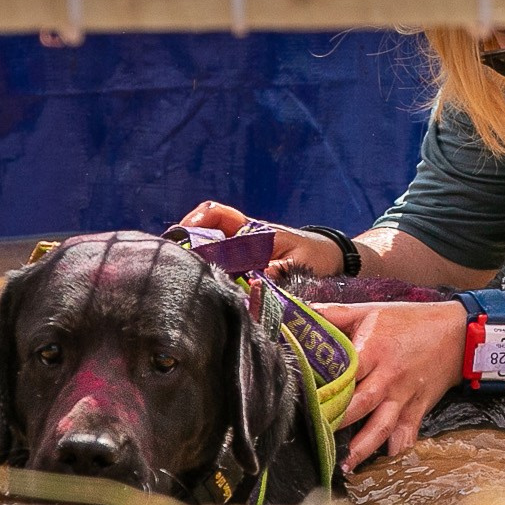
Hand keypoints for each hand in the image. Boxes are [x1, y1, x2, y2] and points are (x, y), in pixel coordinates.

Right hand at [174, 200, 345, 278]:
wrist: (331, 260)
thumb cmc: (315, 256)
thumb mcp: (300, 264)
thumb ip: (278, 271)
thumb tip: (255, 279)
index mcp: (253, 230)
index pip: (216, 214)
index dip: (196, 221)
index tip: (182, 236)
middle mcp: (242, 239)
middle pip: (204, 232)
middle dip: (186, 243)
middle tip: (173, 262)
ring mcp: (241, 254)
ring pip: (209, 252)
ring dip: (195, 261)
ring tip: (181, 278)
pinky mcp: (244, 270)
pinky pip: (220, 269)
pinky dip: (209, 275)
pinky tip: (202, 291)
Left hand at [316, 299, 465, 467]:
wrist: (460, 332)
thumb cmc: (412, 321)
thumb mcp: (372, 310)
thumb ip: (336, 315)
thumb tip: (302, 314)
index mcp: (373, 349)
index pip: (345, 373)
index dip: (325, 387)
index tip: (305, 401)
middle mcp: (388, 376)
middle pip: (361, 404)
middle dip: (339, 423)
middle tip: (317, 437)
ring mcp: (404, 395)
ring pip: (382, 425)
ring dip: (364, 447)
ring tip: (345, 464)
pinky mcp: (418, 407)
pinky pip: (408, 431)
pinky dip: (399, 446)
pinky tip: (387, 458)